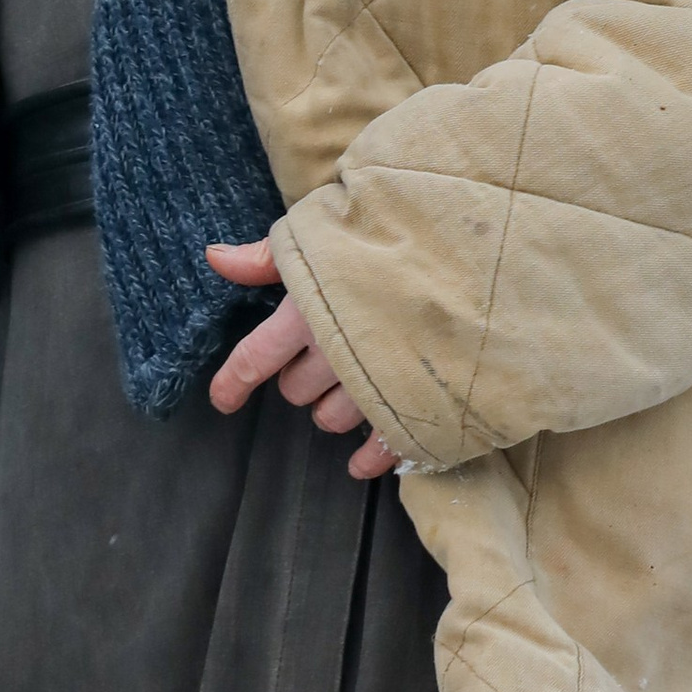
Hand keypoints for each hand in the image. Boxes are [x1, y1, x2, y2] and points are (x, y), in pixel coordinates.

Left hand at [204, 239, 401, 477]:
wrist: (475, 248)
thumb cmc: (394, 230)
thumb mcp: (324, 229)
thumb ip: (270, 255)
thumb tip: (215, 258)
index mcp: (307, 312)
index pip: (252, 359)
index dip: (232, 382)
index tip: (222, 400)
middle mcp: (334, 353)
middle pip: (295, 391)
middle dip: (300, 378)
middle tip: (322, 356)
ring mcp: (374, 384)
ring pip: (332, 419)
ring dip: (333, 407)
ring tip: (354, 382)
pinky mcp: (413, 405)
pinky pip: (380, 448)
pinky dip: (367, 458)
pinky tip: (361, 462)